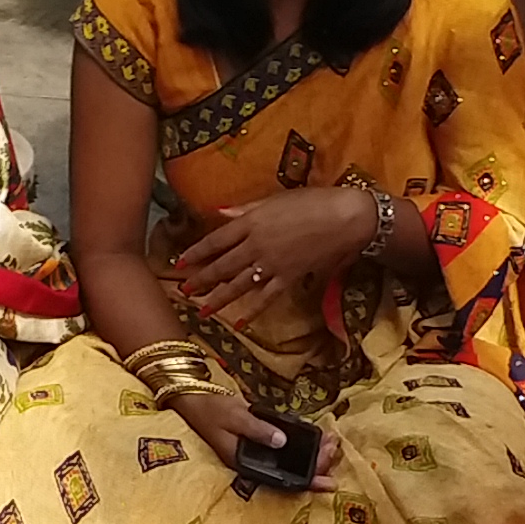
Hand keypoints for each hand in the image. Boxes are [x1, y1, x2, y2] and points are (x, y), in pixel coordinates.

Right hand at [161, 387, 337, 481]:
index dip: (309, 482)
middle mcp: (255, 464)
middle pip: (292, 472)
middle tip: (335, 447)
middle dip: (317, 463)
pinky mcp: (261, 441)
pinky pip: (287, 448)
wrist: (193, 399)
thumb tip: (282, 440)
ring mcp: (258, 453)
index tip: (330, 482)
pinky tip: (318, 437)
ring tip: (332, 442)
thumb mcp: (235, 416)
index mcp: (246, 465)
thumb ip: (258, 429)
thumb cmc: (211, 409)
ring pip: (292, 462)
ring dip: (313, 454)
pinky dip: (304, 444)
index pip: (283, 481)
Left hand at [169, 187, 375, 327]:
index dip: (196, 253)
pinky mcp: (288, 278)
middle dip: (201, 279)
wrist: (345, 218)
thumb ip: (245, 209)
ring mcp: (271, 265)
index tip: (180, 263)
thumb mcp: (274, 199)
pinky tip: (239, 324)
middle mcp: (255, 246)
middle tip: (183, 290)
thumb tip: (219, 212)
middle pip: (222, 266)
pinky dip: (252, 312)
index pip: (215, 241)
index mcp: (250, 223)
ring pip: (238, 285)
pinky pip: (266, 299)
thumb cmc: (312, 201)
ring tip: (201, 310)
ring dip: (218, 298)